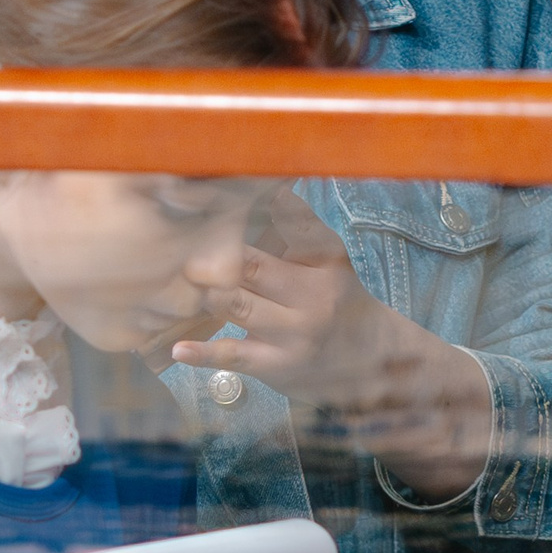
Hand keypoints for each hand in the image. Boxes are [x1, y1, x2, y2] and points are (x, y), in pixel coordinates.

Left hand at [170, 189, 494, 499]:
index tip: (210, 200)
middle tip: (181, 247)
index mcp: (323, 259)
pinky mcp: (276, 365)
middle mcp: (311, 295)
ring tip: (183, 286)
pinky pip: (233, 356)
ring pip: (236, 305)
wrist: (373, 360)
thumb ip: (295, 226)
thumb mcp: (327, 260)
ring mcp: (293, 333)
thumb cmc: (338, 301)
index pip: (280, 225)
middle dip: (211, 256)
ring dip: (205, 293)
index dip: (241, 213)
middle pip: (249, 265)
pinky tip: (178, 349)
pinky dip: (202, 354)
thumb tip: (266, 187)